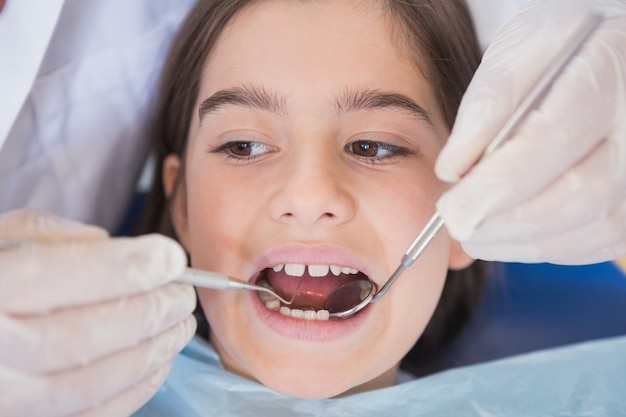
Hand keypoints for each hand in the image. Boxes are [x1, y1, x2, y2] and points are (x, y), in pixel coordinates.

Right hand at [0, 209, 196, 416]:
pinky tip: (157, 365)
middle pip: (80, 336)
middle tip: (183, 293)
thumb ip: (47, 237)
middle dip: (147, 312)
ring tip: (180, 326)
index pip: (54, 276)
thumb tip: (114, 247)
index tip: (170, 257)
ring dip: (149, 353)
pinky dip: (131, 393)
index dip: (123, 267)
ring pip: (86, 383)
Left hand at [435, 0, 625, 263]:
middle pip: (579, 197)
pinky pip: (597, 241)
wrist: (615, 59)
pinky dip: (546, 246)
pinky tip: (513, 231)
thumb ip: (486, 106)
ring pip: (591, 228)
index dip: (494, 187)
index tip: (451, 209)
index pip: (550, 143)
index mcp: (606, 74)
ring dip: (521, 241)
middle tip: (458, 226)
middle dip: (505, 224)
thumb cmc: (564, 49)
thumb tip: (453, 169)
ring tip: (477, 230)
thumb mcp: (519, 52)